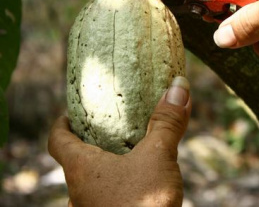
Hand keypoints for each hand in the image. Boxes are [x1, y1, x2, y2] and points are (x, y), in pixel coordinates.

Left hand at [48, 76, 190, 206]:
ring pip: (92, 182)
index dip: (61, 124)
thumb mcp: (158, 156)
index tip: (69, 113)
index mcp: (82, 169)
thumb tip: (179, 85)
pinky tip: (139, 182)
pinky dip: (118, 184)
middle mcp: (80, 192)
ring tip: (127, 153)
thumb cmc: (144, 203)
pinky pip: (107, 197)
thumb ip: (167, 122)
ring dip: (105, 166)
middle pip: (75, 162)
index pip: (57, 141)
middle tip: (106, 129)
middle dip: (89, 144)